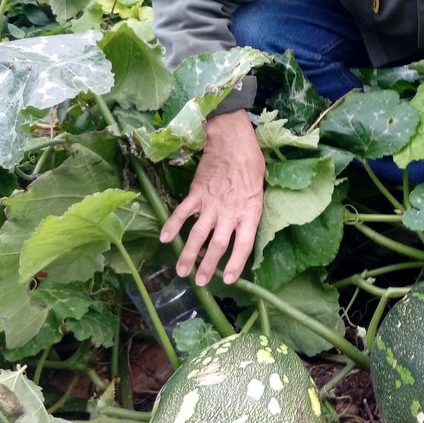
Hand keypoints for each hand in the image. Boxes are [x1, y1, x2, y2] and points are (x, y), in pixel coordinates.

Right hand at [160, 109, 264, 285]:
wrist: (232, 140)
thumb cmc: (251, 164)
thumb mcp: (259, 190)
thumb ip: (248, 211)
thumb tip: (238, 229)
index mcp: (250, 212)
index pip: (244, 245)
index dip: (235, 264)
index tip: (228, 279)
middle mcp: (230, 212)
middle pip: (218, 245)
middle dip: (208, 267)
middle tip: (198, 282)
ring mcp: (211, 203)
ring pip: (197, 235)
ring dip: (188, 254)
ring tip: (181, 271)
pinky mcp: (196, 193)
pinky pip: (182, 213)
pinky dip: (172, 226)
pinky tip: (164, 239)